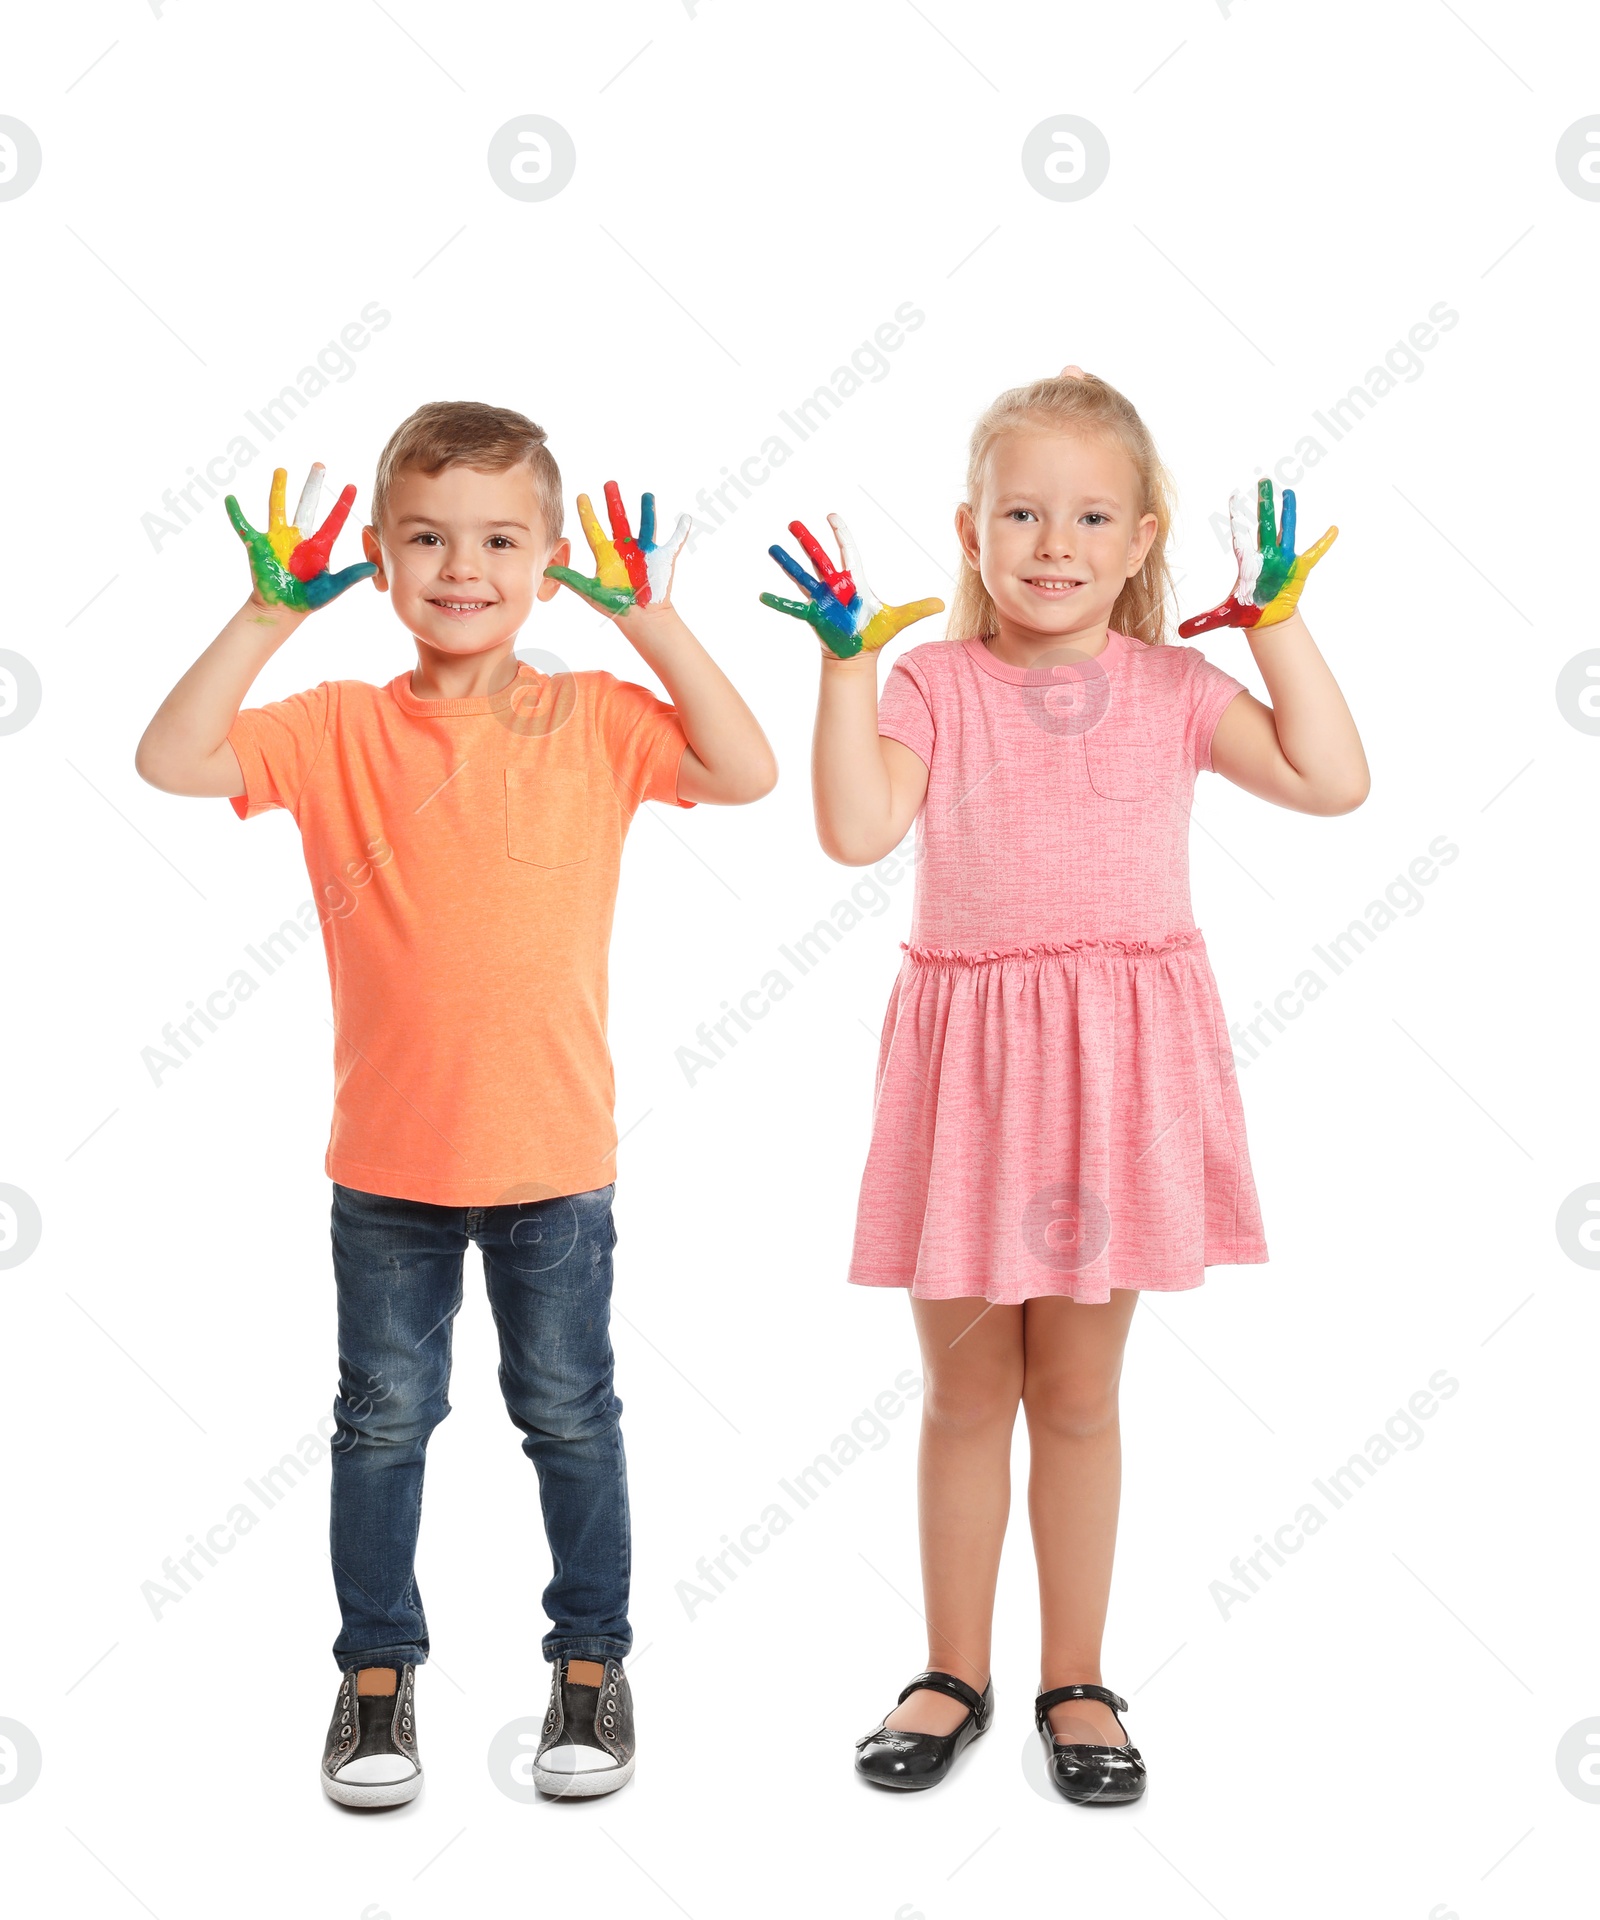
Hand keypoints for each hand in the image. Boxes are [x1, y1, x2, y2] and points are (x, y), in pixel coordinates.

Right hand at [225, 464, 375, 610]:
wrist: (282, 611)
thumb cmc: (308, 600)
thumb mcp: (332, 588)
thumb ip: (350, 577)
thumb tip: (374, 569)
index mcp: (319, 545)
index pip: (334, 520)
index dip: (343, 504)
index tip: (353, 486)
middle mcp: (299, 537)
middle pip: (307, 505)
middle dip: (313, 486)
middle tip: (319, 465)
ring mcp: (277, 539)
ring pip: (277, 508)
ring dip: (279, 489)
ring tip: (282, 470)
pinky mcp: (257, 545)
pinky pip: (243, 526)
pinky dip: (235, 514)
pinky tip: (230, 499)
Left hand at [543, 482, 690, 615]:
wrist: (641, 619)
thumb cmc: (616, 607)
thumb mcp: (591, 592)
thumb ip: (571, 579)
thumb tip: (547, 569)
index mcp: (607, 555)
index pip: (594, 530)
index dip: (587, 513)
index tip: (581, 496)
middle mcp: (625, 549)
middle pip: (618, 520)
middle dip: (613, 502)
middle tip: (609, 483)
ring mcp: (644, 552)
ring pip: (646, 525)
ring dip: (647, 511)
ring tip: (646, 495)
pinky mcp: (661, 558)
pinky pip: (674, 542)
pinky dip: (681, 531)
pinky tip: (685, 518)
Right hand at [760, 514, 943, 658]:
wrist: (858, 654)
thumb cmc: (875, 633)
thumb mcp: (898, 619)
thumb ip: (917, 609)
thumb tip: (942, 604)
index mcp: (854, 581)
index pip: (847, 551)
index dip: (840, 533)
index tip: (831, 516)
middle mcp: (835, 586)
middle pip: (819, 558)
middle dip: (807, 541)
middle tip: (793, 523)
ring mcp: (821, 599)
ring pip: (802, 576)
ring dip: (788, 563)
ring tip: (772, 548)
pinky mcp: (813, 615)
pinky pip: (793, 608)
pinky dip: (778, 602)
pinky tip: (762, 595)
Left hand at [1178, 479, 1337, 636]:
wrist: (1267, 620)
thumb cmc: (1246, 613)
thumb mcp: (1223, 617)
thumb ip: (1203, 621)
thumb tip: (1179, 632)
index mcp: (1247, 562)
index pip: (1241, 535)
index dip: (1239, 516)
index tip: (1235, 495)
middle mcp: (1266, 555)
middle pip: (1265, 525)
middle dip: (1265, 504)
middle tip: (1264, 481)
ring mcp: (1283, 560)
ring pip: (1286, 531)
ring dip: (1288, 513)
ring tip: (1289, 493)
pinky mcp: (1299, 569)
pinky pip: (1314, 553)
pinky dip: (1324, 543)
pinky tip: (1333, 529)